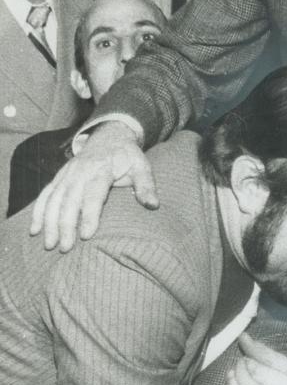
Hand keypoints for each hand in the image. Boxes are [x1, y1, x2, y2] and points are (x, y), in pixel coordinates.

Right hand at [30, 121, 156, 251]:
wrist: (109, 136)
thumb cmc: (127, 156)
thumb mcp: (141, 166)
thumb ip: (146, 185)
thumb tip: (153, 205)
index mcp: (101, 169)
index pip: (93, 194)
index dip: (89, 214)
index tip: (86, 235)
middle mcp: (80, 172)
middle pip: (69, 200)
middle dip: (65, 225)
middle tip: (65, 248)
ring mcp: (66, 175)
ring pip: (53, 199)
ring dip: (49, 223)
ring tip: (49, 245)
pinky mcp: (59, 178)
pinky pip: (45, 195)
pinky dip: (38, 212)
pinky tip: (34, 230)